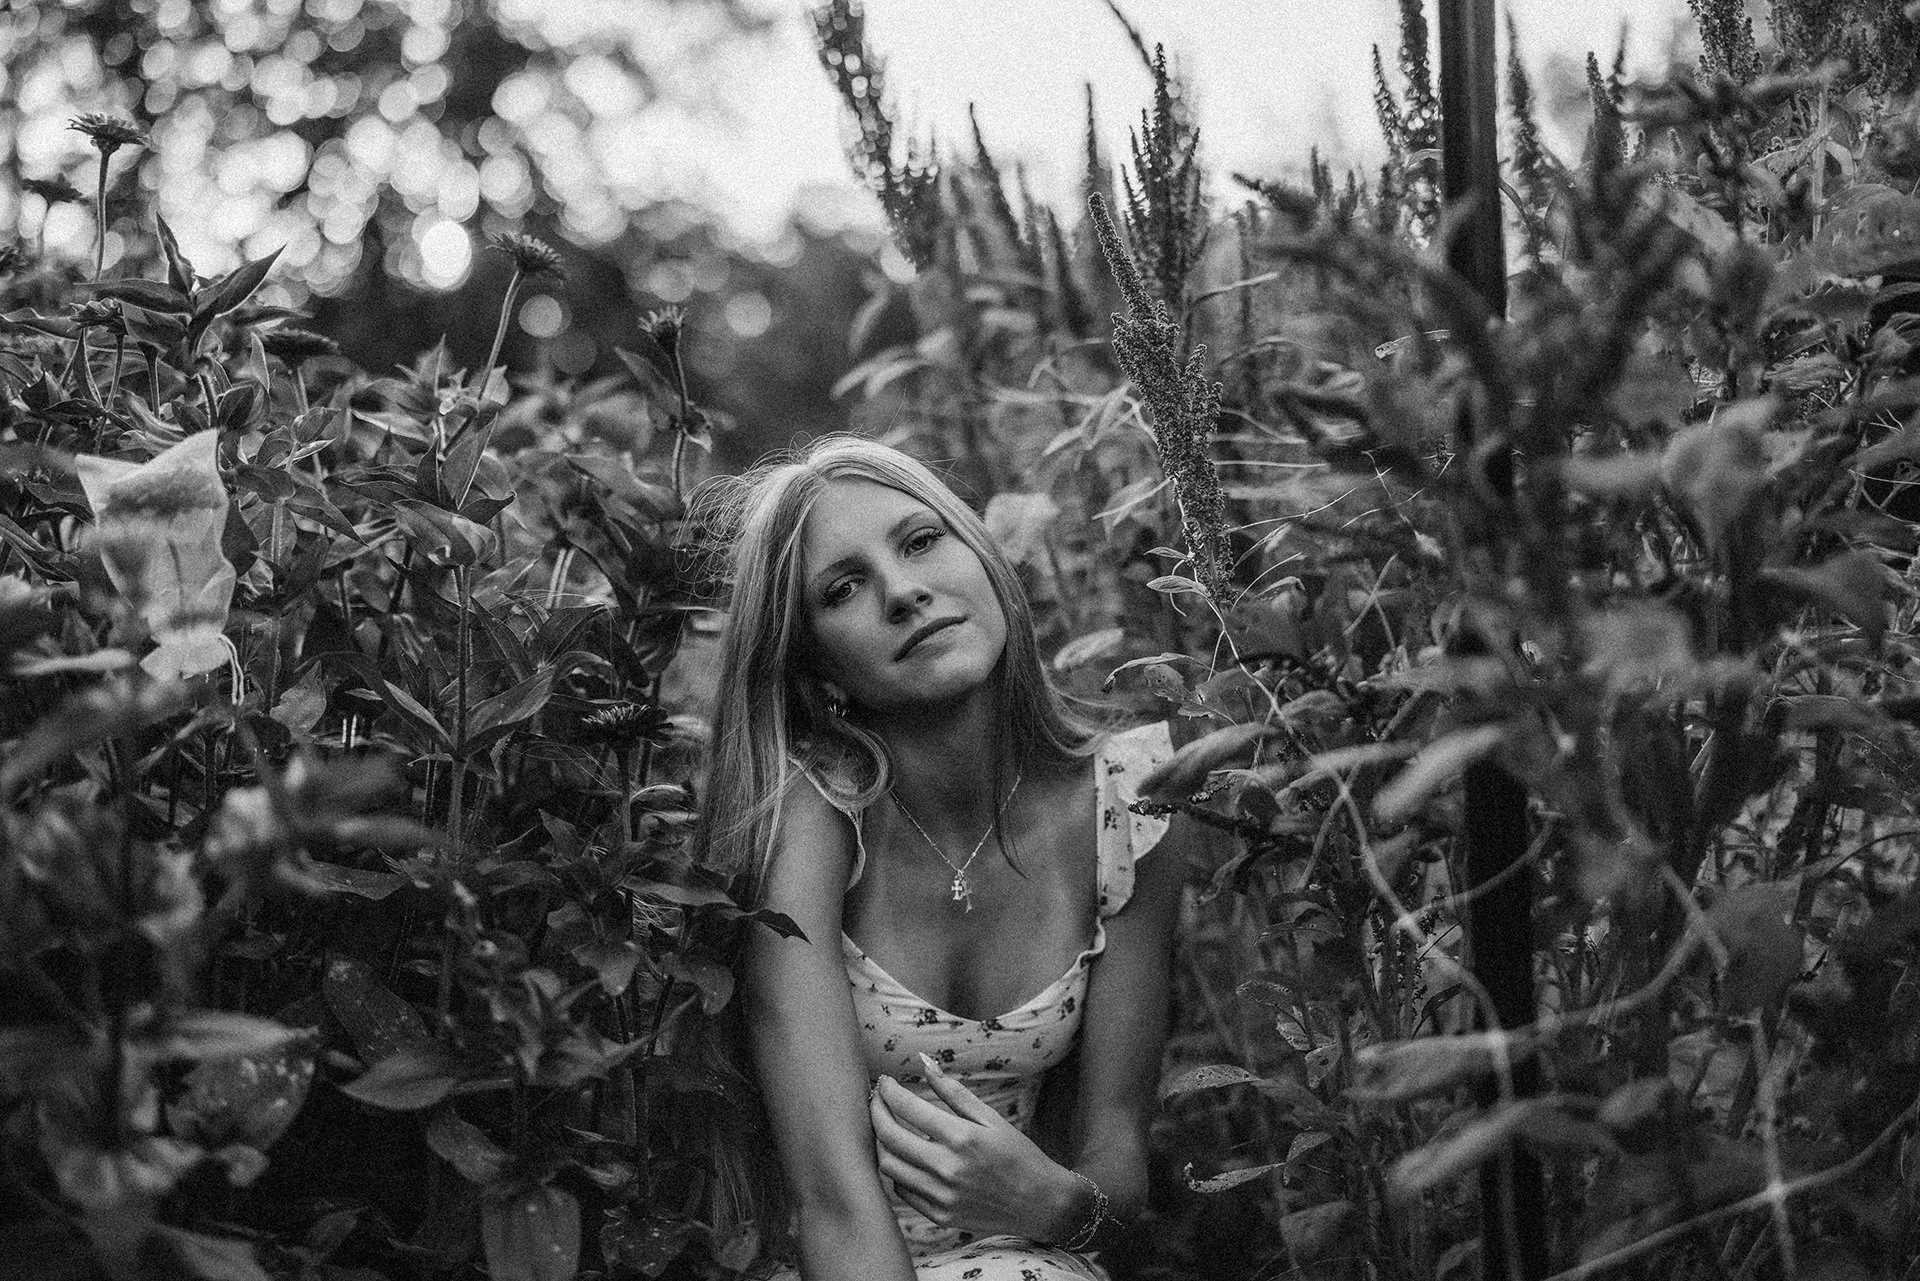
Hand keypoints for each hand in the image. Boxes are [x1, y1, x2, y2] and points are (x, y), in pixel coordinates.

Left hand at [867, 1053, 1077, 1241]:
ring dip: (881, 1143)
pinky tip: (905, 1157)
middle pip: (889, 1137)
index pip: (908, 1108)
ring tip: (885, 1127)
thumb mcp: (992, 1119)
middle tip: (875, 1100)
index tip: (883, 1082)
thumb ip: (954, 1092)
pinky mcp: (939, 1216)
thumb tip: (925, 1063)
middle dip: (875, 1112)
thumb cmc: (1019, 1155)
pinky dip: (897, 1171)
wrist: (1041, 1205)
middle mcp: (947, 1169)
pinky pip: (902, 1191)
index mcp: (961, 1138)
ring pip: (889, 1166)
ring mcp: (941, 1196)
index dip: (889, 1091)